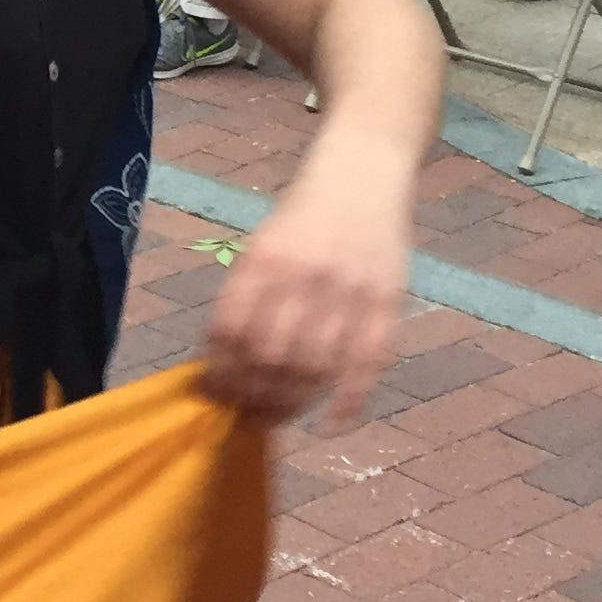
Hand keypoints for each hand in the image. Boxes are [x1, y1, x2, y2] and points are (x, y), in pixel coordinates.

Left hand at [202, 147, 409, 424]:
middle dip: (253, 394)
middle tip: (245, 415)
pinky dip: (348, 402)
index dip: (220, 369)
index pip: (231, 330)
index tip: (215, 393)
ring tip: (276, 418)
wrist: (361, 178)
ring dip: (292, 402)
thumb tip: (222, 358)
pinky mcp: (387, 304)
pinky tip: (329, 423)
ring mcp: (349, 292)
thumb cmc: (301, 218)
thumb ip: (245, 296)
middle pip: (271, 356)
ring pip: (316, 367)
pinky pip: (367, 365)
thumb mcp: (261, 245)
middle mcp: (304, 277)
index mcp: (263, 260)